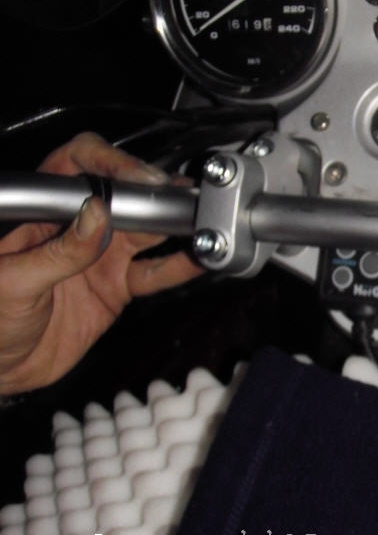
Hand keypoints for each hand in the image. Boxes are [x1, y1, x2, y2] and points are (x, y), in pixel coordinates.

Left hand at [0, 132, 203, 394]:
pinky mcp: (118, 286)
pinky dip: (180, 266)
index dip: (112, 163)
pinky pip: (154, 272)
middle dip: (155, 194)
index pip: (79, 164)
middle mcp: (75, 226)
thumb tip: (95, 216)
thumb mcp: (12, 283)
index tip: (140, 180)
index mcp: (41, 212)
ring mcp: (100, 256)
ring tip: (201, 223)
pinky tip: (200, 259)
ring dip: (175, 225)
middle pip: (124, 195)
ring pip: (147, 231)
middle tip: (180, 202)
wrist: (0, 371)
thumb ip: (59, 251)